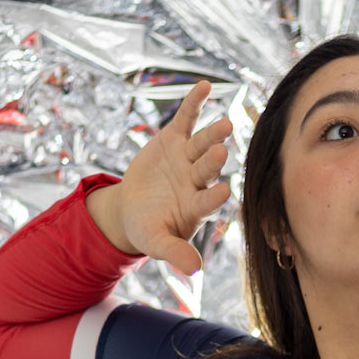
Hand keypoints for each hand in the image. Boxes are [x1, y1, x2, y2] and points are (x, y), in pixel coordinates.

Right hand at [86, 78, 232, 274]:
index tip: (224, 191)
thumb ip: (175, 253)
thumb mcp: (157, 242)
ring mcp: (187, 158)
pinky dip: (194, 103)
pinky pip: (187, 118)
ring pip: (201, 143)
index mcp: (195, 206)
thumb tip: (195, 272)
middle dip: (213, 161)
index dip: (214, 196)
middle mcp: (197, 180)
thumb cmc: (148, 228)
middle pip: (207, 169)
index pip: (207, 200)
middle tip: (221, 152)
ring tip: (225, 123)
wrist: (133, 209)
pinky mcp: (175, 139)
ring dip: (212, 133)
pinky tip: (206, 86)